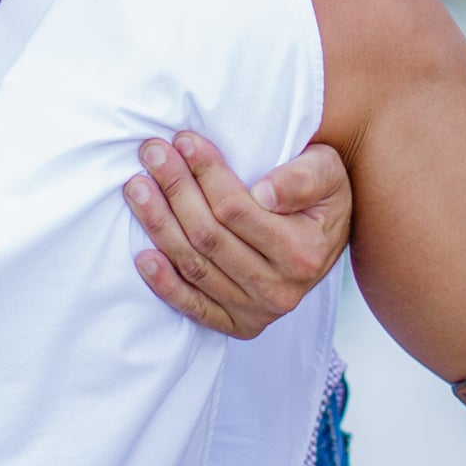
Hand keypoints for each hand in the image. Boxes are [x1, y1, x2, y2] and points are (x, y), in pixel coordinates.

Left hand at [127, 135, 350, 338]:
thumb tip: (264, 193)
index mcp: (303, 253)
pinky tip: (143, 256)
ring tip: (137, 188)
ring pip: (195, 266)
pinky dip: (164, 284)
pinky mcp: (237, 324)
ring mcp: (257, 312)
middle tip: (151, 153)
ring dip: (159, 225)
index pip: (237, 210)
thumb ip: (302, 178)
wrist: (328, 239)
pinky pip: (193, 307)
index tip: (184, 141)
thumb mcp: (328, 173)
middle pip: (209, 237)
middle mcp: (280, 290)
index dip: (206, 173)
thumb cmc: (323, 196)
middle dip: (175, 190)